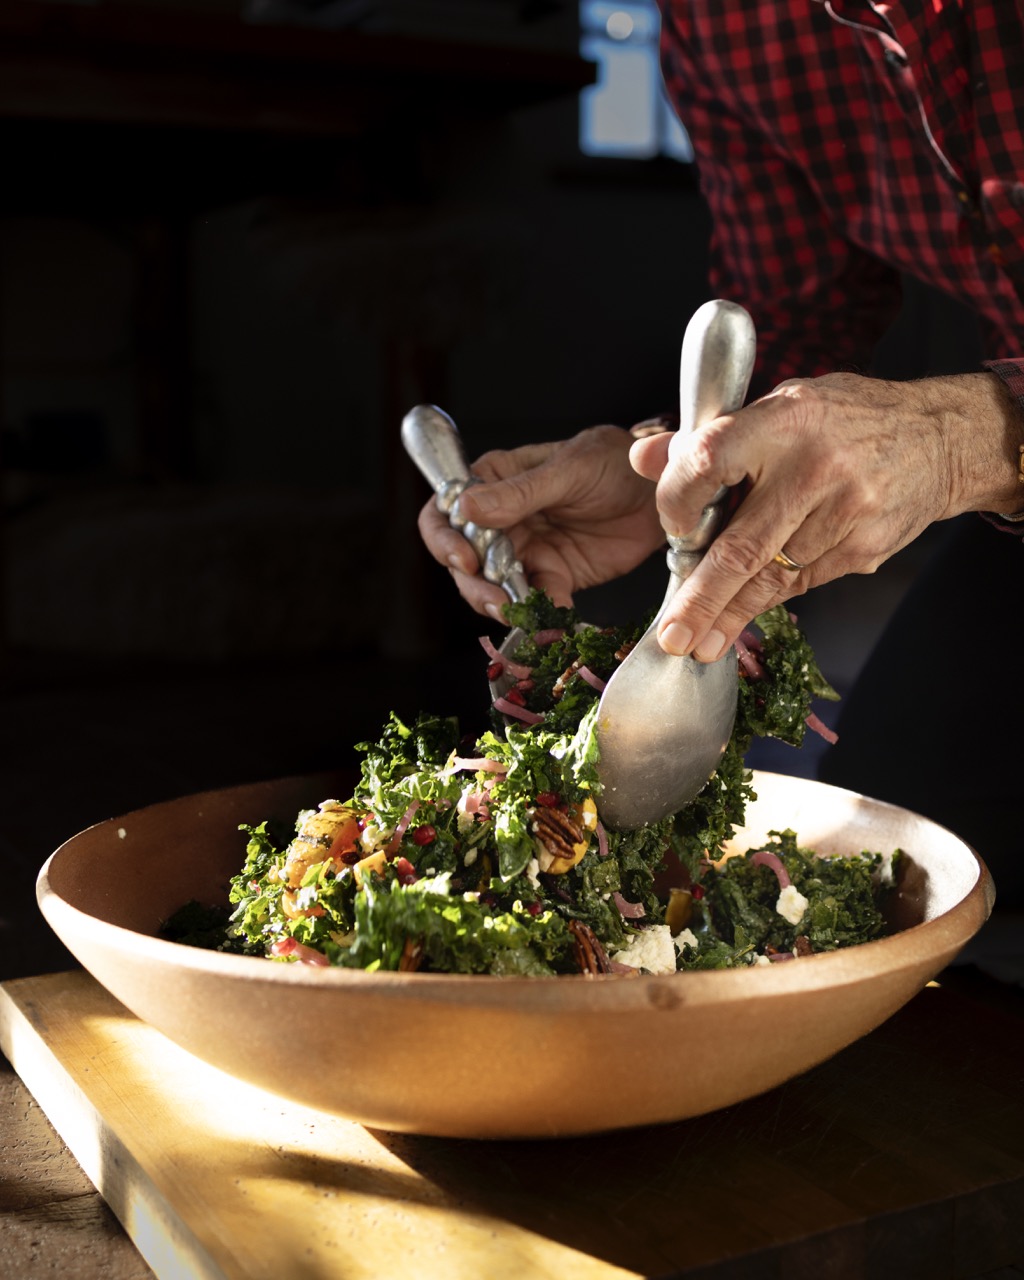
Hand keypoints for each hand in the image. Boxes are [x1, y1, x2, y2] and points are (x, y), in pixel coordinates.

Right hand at [417, 425, 665, 617]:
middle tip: (499, 600)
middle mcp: (500, 519)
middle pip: (463, 561)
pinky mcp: (553, 577)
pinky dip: (541, 616)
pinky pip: (537, 603)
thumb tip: (466, 508)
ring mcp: (525, 551)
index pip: (445, 511)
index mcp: (493, 481)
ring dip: (502, 605)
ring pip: (493, 588)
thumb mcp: (569, 468)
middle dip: (475, 585)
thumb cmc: (614, 461)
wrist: (661, 491)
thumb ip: (520, 492)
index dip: (444, 539)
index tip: (465, 560)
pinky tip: (554, 621)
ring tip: (522, 614)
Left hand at [630, 371, 1023, 660]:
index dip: (678, 502)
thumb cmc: (844, 420)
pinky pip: (802, 583)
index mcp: (784, 420)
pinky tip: (744, 616)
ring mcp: (846, 512)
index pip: (709, 462)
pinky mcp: (865, 547)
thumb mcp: (778, 406)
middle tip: (674, 636)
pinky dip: (768, 600)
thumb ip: (709, 436)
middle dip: (702, 600)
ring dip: (732, 613)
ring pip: (772, 577)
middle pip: (743, 546)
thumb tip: (643, 458)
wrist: (940, 439)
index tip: (669, 531)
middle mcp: (815, 467)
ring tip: (702, 641)